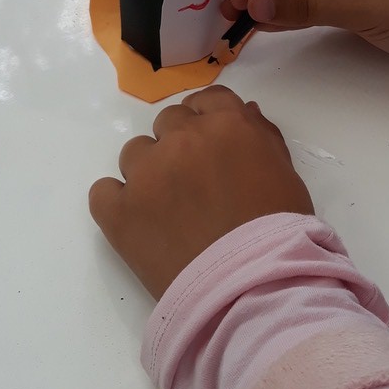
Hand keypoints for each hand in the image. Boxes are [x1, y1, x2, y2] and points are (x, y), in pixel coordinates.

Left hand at [90, 86, 313, 298]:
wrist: (251, 287)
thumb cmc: (280, 232)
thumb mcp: (286, 175)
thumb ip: (262, 137)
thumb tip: (245, 112)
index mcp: (227, 125)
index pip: (206, 101)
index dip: (206, 121)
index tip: (210, 147)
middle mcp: (181, 139)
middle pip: (168, 123)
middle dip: (178, 145)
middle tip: (193, 183)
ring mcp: (146, 173)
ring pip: (134, 153)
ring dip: (148, 171)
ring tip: (166, 208)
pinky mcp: (118, 210)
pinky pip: (102, 191)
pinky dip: (117, 202)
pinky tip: (137, 222)